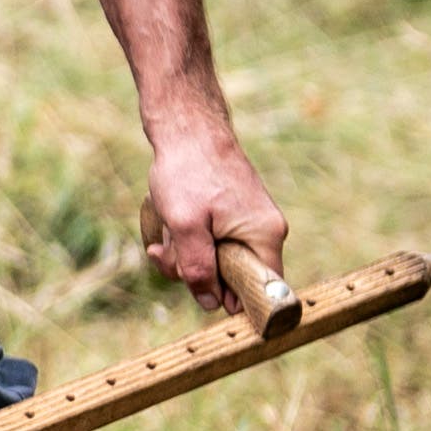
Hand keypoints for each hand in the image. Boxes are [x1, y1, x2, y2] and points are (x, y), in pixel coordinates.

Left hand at [137, 95, 291, 314]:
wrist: (187, 127)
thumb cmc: (187, 171)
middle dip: (195, 274)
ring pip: (217, 262)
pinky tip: (169, 227)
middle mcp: (265, 232)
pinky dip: (188, 240)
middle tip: (166, 254)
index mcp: (265, 236)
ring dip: (185, 256)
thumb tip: (210, 303)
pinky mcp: (234, 216)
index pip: (263, 291)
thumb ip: (197, 268)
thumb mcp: (185, 225)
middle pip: (234, 279)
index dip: (232, 302)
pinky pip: (213, 244)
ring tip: (164, 234)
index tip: (201, 295)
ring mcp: (250, 223)